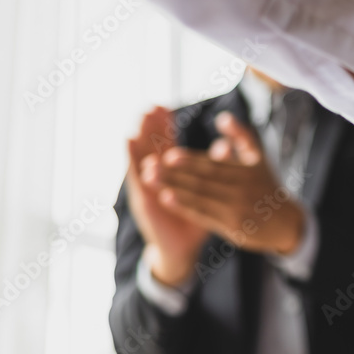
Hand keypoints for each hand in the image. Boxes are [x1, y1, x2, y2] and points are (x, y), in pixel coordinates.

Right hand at [126, 106, 208, 286]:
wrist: (182, 247)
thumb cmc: (196, 218)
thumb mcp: (208, 192)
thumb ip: (215, 168)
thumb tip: (226, 145)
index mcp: (171, 174)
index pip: (166, 144)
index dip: (164, 126)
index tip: (163, 107)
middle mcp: (156, 177)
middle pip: (152, 147)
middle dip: (150, 127)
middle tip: (149, 106)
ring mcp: (147, 187)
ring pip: (141, 157)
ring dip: (139, 137)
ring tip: (137, 118)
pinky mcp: (142, 198)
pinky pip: (136, 174)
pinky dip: (132, 156)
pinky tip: (128, 141)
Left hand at [142, 112, 305, 255]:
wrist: (287, 222)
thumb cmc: (267, 185)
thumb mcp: (259, 158)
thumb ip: (241, 136)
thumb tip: (223, 117)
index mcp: (245, 172)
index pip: (213, 166)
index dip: (190, 161)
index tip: (168, 155)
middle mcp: (240, 191)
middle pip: (202, 182)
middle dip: (174, 174)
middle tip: (149, 166)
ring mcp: (236, 211)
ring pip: (200, 198)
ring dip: (173, 189)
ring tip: (149, 180)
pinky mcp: (232, 228)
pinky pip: (204, 216)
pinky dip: (184, 207)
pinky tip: (166, 199)